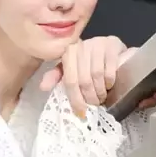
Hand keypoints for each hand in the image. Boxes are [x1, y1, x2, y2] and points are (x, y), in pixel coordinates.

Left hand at [40, 37, 155, 117]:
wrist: (110, 47)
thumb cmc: (88, 61)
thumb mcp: (70, 68)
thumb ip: (57, 77)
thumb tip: (43, 87)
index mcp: (68, 53)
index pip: (70, 80)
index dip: (75, 99)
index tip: (81, 112)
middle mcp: (81, 46)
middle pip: (83, 80)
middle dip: (90, 97)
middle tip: (94, 105)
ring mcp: (97, 43)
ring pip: (97, 75)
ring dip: (100, 91)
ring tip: (102, 96)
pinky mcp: (112, 44)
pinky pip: (110, 68)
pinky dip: (110, 81)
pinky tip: (110, 85)